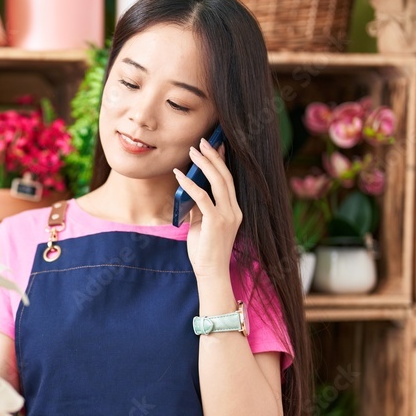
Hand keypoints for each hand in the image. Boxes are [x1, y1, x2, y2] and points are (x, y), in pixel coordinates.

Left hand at [172, 137, 241, 279]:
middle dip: (214, 157)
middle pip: (225, 177)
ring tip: (193, 151)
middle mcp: (235, 210)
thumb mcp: (202, 225)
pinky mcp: (216, 221)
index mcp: (234, 210)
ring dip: (204, 164)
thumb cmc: (205, 251)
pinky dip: (190, 184)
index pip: (229, 181)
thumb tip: (189, 190)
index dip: (222, 162)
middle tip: (202, 142)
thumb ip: (199, 208)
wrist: (211, 273)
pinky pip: (202, 197)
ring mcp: (228, 215)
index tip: (216, 146)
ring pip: (217, 182)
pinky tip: (180, 174)